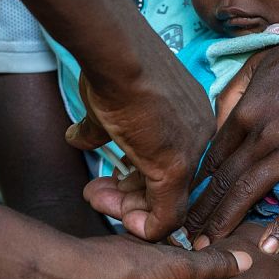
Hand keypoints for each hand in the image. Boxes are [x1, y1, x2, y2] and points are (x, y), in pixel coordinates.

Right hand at [65, 70, 214, 239]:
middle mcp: (200, 139)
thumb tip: (78, 138)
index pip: (171, 168)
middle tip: (97, 194)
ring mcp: (191, 154)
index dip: (137, 182)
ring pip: (164, 204)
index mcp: (191, 122)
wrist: (116, 54)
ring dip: (125, 208)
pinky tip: (112, 210)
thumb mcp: (108, 106)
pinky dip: (140, 225)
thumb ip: (98, 129)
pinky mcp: (176, 168)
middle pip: (169, 187)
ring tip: (94, 196)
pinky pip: (166, 217)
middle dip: (128, 198)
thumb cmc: (114, 69)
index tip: (109, 181)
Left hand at [184, 22, 278, 252]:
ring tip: (209, 247)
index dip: (196, 184)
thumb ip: (237, 89)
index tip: (186, 204)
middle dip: (201, 212)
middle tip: (185, 238)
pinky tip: (270, 248)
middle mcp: (260, 134)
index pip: (212, 156)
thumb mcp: (264, 62)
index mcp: (245, 111)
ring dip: (225, 222)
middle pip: (222, 180)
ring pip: (248, 193)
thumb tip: (219, 116)